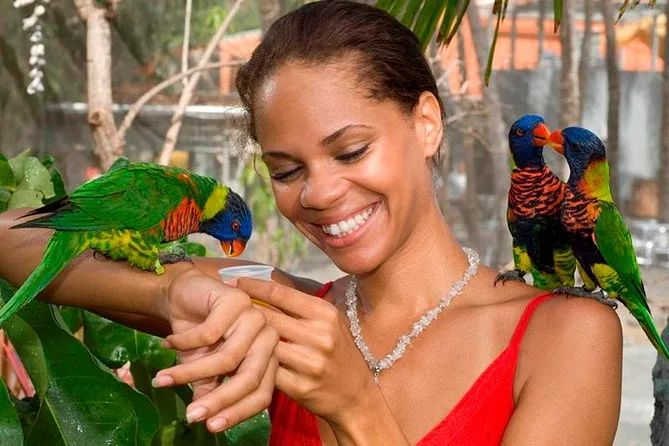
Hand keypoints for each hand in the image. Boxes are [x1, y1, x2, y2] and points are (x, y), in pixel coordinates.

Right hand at [153, 270, 278, 431]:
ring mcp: (256, 317)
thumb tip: (206, 421)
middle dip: (217, 399)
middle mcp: (268, 338)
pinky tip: (169, 342)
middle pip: (249, 378)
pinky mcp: (237, 300)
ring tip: (164, 378)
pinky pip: (210, 333)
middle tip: (191, 415)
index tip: (211, 427)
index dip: (237, 413)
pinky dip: (185, 342)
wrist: (182, 297)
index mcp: (268, 358)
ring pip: (228, 358)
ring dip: (191, 372)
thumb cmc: (199, 336)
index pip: (262, 393)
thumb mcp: (203, 370)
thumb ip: (210, 392)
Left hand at [230, 277, 377, 426]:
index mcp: (325, 313)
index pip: (280, 293)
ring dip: (241, 338)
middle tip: (220, 305)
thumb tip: (264, 284)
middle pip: (267, 317)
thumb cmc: (338, 352)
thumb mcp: (328, 323)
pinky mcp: (300, 387)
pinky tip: (236, 358)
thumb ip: (301, 307)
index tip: (231, 281)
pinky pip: (266, 371)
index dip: (252, 285)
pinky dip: (250, 363)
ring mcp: (310, 362)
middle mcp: (319, 335)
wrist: (355, 396)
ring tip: (223, 330)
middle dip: (241, 310)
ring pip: (263, 344)